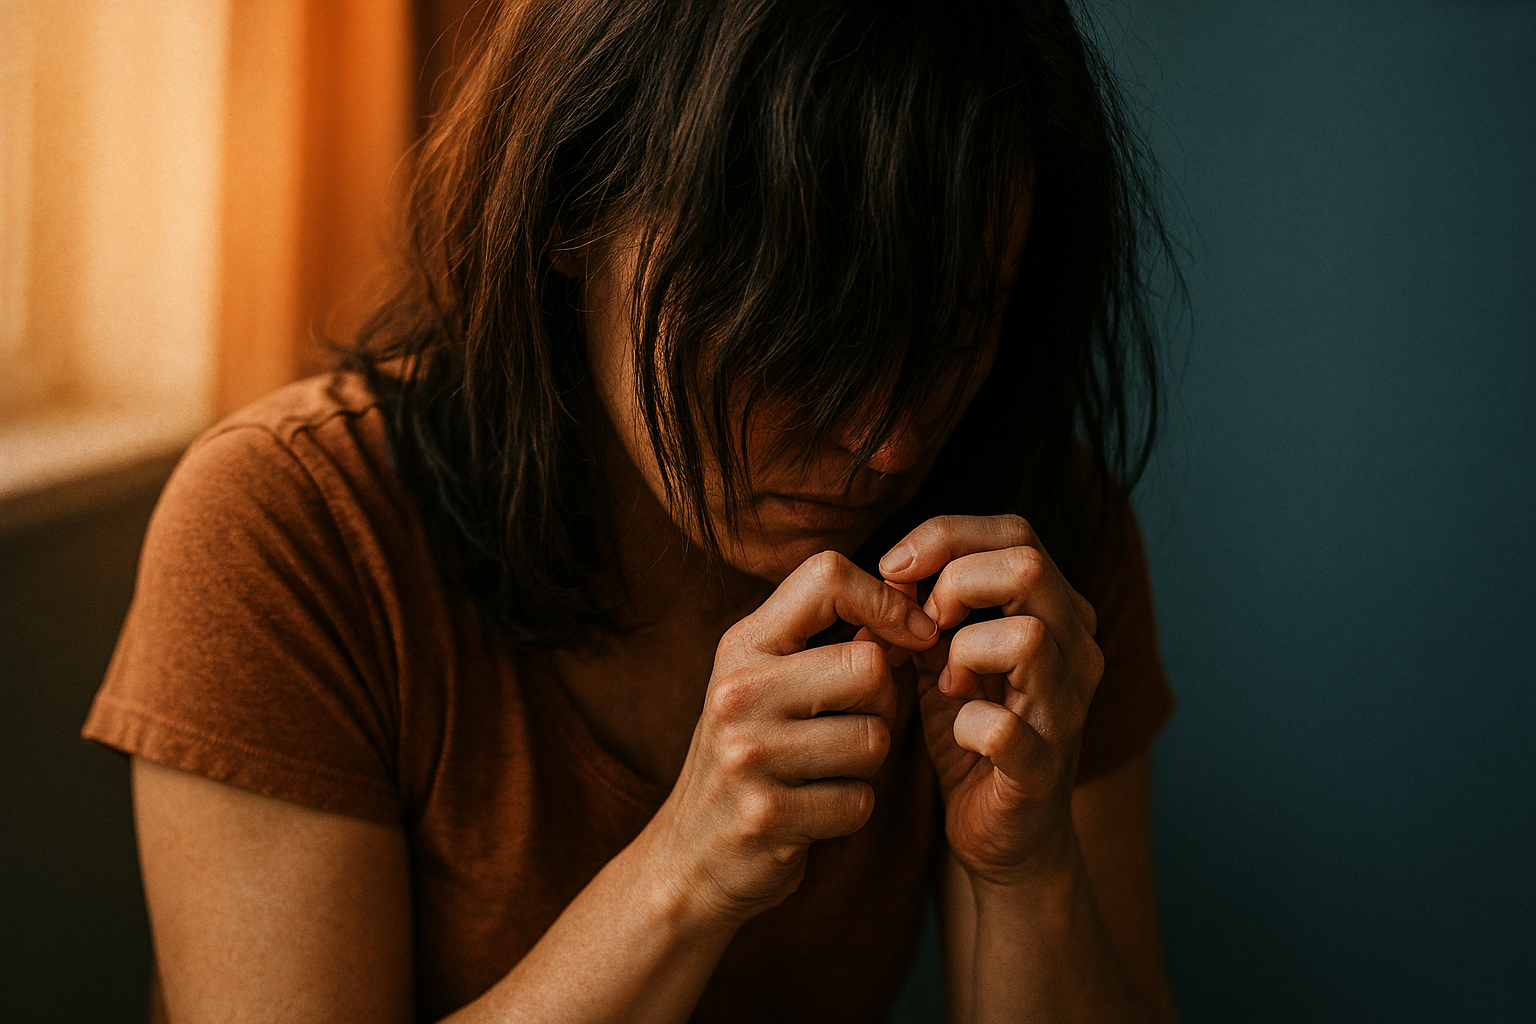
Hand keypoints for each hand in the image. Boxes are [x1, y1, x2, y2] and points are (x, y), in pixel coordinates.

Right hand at [644, 550, 938, 924]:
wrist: (689, 856)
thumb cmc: (750, 757)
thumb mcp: (770, 684)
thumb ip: (831, 640)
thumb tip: (918, 601)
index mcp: (743, 645)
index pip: (828, 576)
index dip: (887, 600)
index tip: (913, 635)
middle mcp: (738, 691)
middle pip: (870, 667)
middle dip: (882, 705)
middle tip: (849, 727)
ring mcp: (747, 753)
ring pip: (874, 739)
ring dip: (866, 766)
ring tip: (822, 772)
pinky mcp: (766, 814)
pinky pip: (860, 802)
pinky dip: (850, 811)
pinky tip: (811, 812)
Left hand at [877, 515, 1103, 884]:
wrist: (999, 833)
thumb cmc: (971, 729)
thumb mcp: (945, 653)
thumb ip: (926, 606)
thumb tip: (888, 569)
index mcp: (1058, 611)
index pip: (1015, 532)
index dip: (946, 537)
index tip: (893, 570)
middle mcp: (1078, 650)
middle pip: (1029, 565)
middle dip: (956, 583)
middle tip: (922, 625)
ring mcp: (1066, 710)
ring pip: (1028, 636)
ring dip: (964, 649)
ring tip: (944, 680)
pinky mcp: (1042, 771)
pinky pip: (1005, 728)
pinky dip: (967, 723)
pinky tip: (956, 730)